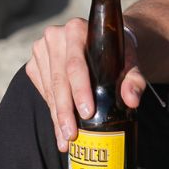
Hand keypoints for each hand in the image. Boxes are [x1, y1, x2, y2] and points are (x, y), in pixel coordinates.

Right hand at [25, 19, 144, 151]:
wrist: (103, 41)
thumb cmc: (117, 52)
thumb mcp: (130, 61)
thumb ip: (134, 79)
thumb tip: (131, 100)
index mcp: (77, 29)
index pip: (75, 65)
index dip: (80, 90)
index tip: (87, 112)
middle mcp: (55, 36)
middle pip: (59, 80)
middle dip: (65, 111)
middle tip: (72, 135)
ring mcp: (41, 50)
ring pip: (49, 89)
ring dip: (57, 116)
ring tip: (66, 139)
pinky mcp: (34, 64)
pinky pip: (43, 91)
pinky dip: (52, 111)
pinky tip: (60, 128)